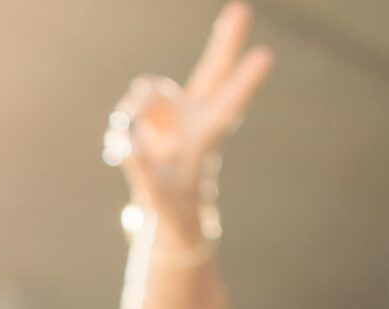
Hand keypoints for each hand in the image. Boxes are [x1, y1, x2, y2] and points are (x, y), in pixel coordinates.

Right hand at [106, 2, 274, 242]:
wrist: (169, 208)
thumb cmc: (171, 206)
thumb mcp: (156, 195)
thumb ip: (140, 166)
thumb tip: (125, 135)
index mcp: (207, 137)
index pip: (228, 105)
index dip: (245, 80)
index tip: (266, 54)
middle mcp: (196, 116)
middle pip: (213, 70)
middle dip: (226, 40)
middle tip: (243, 8)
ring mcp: (175, 112)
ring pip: (149, 91)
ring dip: (134, 112)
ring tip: (126, 145)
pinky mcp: (153, 114)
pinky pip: (130, 106)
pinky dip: (122, 125)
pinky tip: (124, 146)